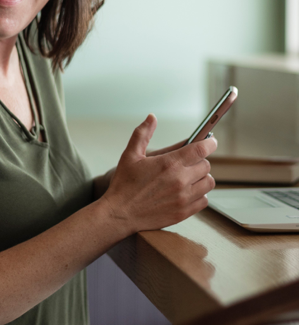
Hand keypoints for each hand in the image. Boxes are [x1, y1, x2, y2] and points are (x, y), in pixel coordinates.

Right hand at [102, 114, 215, 233]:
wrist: (120, 214)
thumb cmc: (124, 184)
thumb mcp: (130, 155)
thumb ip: (142, 133)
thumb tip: (151, 117)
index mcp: (169, 163)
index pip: (200, 150)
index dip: (209, 143)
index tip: (211, 141)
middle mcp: (180, 180)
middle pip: (206, 165)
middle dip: (199, 160)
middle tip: (188, 161)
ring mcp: (183, 198)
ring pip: (208, 183)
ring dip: (201, 177)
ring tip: (189, 176)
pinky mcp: (184, 212)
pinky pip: (204, 200)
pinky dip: (199, 194)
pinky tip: (187, 191)